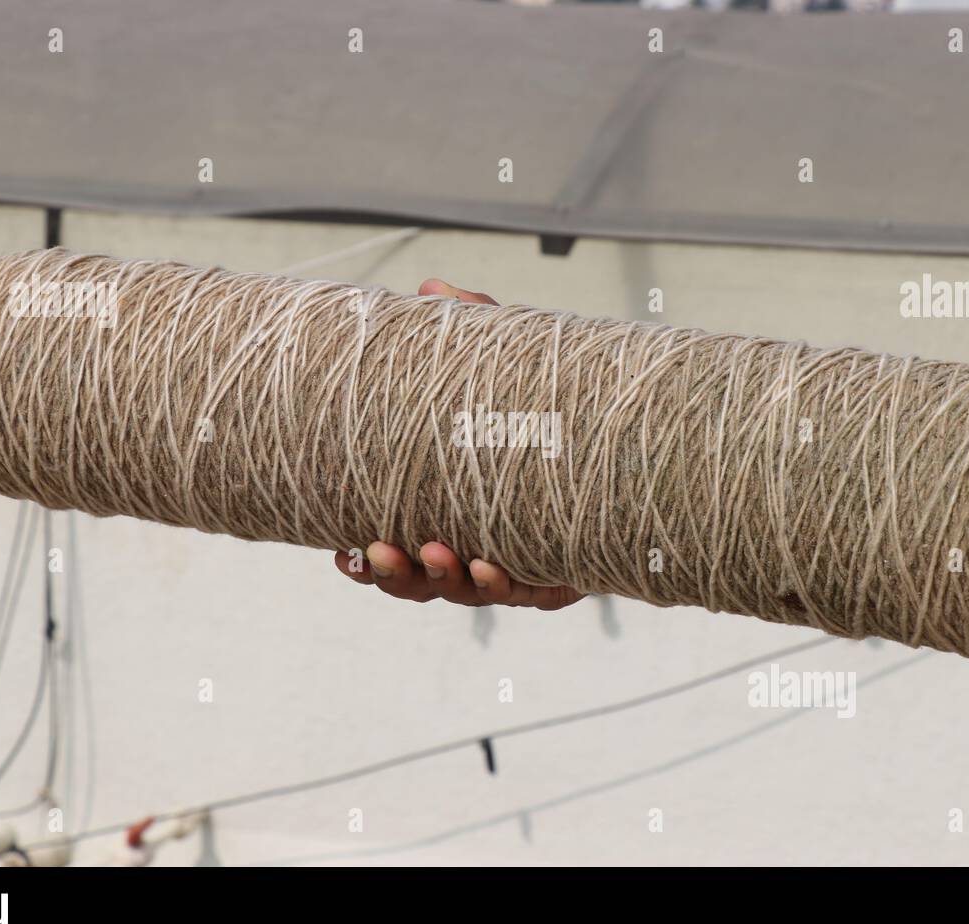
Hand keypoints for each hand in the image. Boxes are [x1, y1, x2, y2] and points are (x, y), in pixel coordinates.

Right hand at [331, 278, 584, 611]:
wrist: (629, 439)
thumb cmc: (548, 405)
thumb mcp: (507, 367)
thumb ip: (472, 329)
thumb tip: (429, 287)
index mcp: (448, 511)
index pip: (396, 544)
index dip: (365, 560)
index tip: (340, 555)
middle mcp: (476, 545)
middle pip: (422, 581)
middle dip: (397, 574)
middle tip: (380, 549)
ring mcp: (517, 564)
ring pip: (466, 590)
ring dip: (441, 577)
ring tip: (434, 551)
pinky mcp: (560, 572)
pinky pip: (527, 591)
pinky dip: (502, 581)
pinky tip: (489, 565)